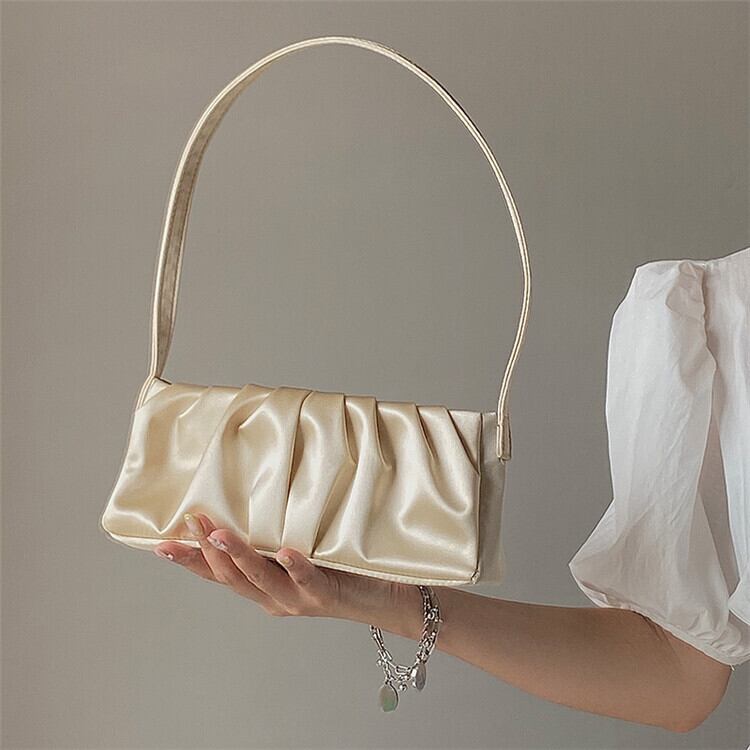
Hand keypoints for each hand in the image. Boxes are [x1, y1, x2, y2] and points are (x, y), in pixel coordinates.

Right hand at [153, 513, 422, 636]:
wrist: (388, 599)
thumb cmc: (342, 568)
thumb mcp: (301, 547)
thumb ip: (276, 532)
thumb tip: (255, 492)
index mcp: (263, 588)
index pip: (218, 575)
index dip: (189, 562)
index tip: (159, 543)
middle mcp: (275, 598)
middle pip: (231, 578)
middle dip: (206, 552)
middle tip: (189, 523)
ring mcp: (298, 599)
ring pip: (260, 579)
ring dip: (238, 556)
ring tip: (219, 533)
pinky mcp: (327, 595)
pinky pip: (307, 580)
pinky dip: (294, 566)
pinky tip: (284, 551)